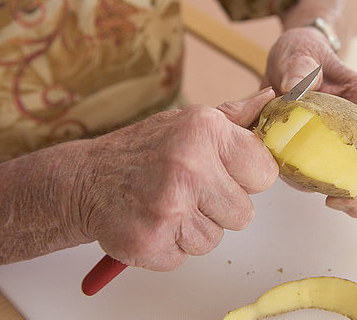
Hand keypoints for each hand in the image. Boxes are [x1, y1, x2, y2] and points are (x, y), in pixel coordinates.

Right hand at [74, 88, 277, 269]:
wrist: (85, 180)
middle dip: (220, 208)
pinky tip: (153, 222)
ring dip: (194, 228)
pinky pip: (186, 257)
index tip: (225, 173)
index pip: (265, 171)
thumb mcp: (188, 124)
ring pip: (214, 239)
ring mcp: (169, 207)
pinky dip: (171, 246)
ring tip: (167, 205)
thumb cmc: (143, 151)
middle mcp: (189, 166)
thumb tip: (271, 100)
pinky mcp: (151, 242)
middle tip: (188, 191)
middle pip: (244, 214)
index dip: (246, 177)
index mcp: (205, 131)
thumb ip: (234, 118)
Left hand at [262, 27, 356, 216]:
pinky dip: (332, 195)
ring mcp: (348, 146)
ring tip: (333, 203)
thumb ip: (299, 67)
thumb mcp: (299, 53)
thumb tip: (295, 87)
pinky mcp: (328, 158)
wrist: (286, 67)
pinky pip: (338, 183)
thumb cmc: (301, 56)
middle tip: (354, 201)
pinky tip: (315, 193)